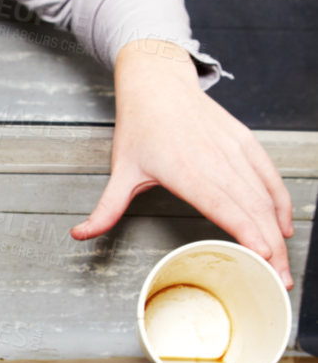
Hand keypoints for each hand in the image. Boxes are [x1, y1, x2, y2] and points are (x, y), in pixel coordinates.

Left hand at [70, 38, 293, 286]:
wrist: (157, 81)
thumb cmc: (140, 125)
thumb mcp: (121, 170)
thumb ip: (106, 208)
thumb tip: (80, 234)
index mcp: (187, 171)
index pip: (225, 208)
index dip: (248, 233)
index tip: (264, 258)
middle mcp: (216, 161)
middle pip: (252, 210)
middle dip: (271, 249)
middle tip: (279, 281)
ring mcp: (233, 150)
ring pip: (265, 195)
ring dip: (278, 231)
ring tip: (282, 263)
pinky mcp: (244, 140)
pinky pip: (269, 175)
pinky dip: (280, 201)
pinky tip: (283, 224)